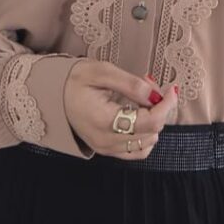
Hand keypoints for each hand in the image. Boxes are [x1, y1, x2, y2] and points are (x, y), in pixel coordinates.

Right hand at [63, 60, 177, 157]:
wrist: (51, 95)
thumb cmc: (74, 80)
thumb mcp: (101, 72)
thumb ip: (130, 84)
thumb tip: (155, 95)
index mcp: (104, 120)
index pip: (150, 121)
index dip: (166, 105)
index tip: (171, 89)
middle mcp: (106, 140)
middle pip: (152, 131)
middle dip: (159, 108)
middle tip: (148, 86)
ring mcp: (106, 148)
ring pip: (148, 142)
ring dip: (153, 121)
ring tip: (140, 100)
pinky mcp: (107, 150)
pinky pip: (137, 151)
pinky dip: (146, 136)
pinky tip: (140, 117)